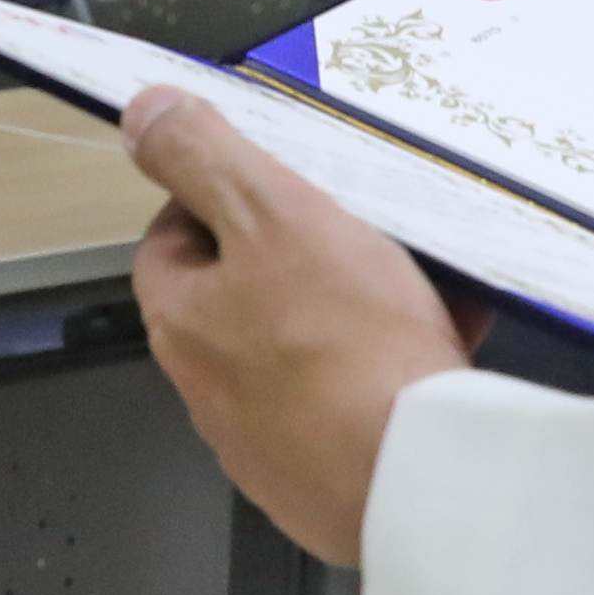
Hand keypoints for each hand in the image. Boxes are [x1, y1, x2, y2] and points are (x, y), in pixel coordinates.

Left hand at [123, 93, 468, 564]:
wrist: (416, 481)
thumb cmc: (343, 349)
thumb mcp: (271, 216)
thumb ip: (204, 157)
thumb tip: (144, 113)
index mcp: (184, 321)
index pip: (173, 237)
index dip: (222, 194)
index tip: (276, 174)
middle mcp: (214, 387)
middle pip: (250, 290)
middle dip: (307, 250)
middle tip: (364, 221)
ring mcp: (275, 438)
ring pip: (314, 343)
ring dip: (362, 306)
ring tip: (422, 275)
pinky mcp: (336, 472)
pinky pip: (362, 394)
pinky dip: (399, 361)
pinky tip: (450, 335)